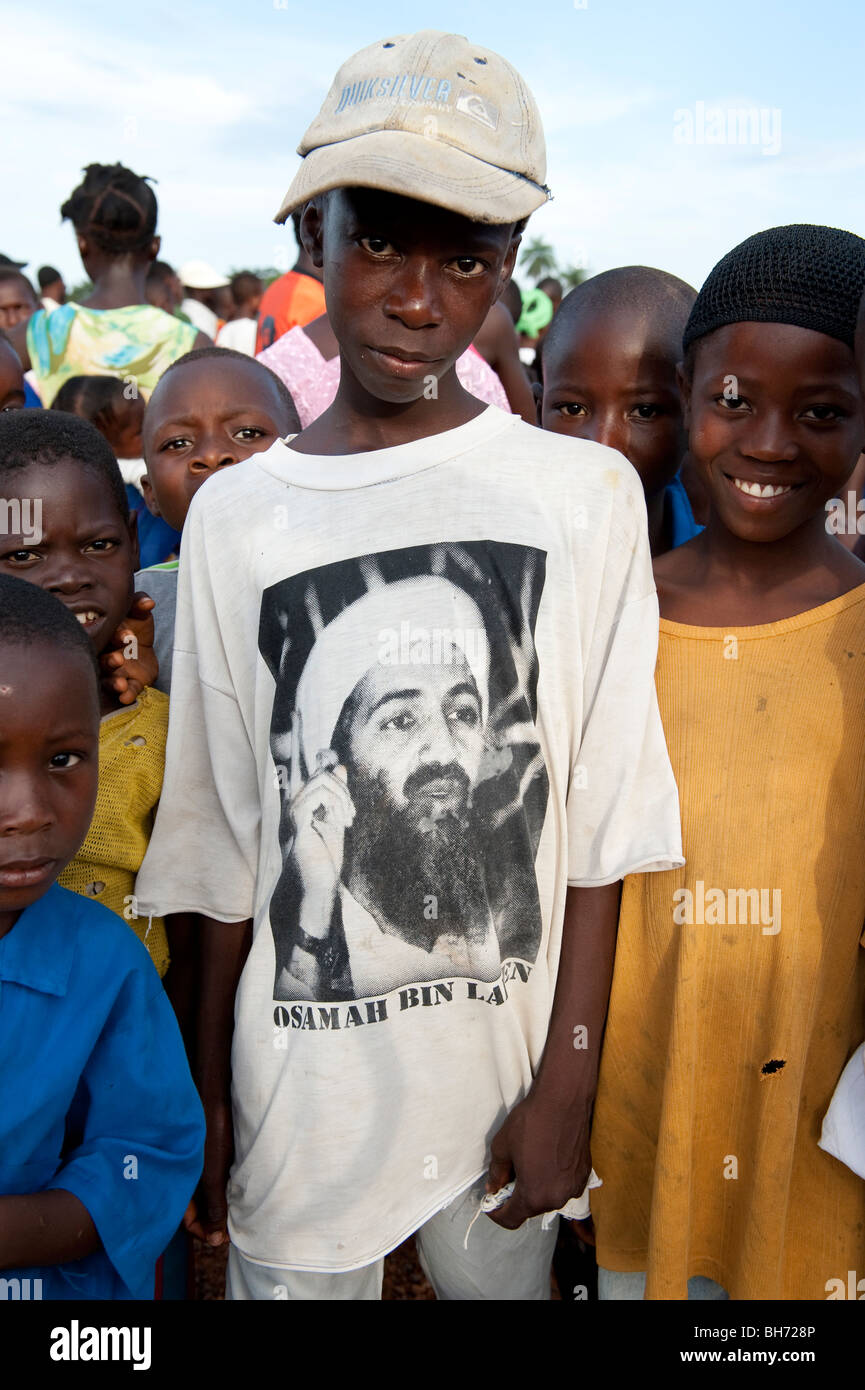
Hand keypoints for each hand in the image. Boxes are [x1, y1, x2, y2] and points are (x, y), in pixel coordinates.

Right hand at [101, 592, 156, 703]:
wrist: (144, 648)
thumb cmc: (135, 627)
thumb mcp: (139, 614)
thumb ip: (140, 603)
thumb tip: (149, 602)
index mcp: (107, 636)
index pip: (106, 637)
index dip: (116, 636)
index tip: (129, 636)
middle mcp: (107, 655)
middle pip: (104, 660)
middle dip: (110, 660)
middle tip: (119, 659)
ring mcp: (116, 672)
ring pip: (110, 678)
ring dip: (113, 681)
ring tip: (120, 683)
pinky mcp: (129, 683)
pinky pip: (126, 690)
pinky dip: (126, 694)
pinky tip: (126, 697)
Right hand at [184, 1096, 232, 1246]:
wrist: (213, 1090)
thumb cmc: (209, 1130)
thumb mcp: (213, 1174)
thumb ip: (214, 1206)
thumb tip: (215, 1240)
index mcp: (176, 1184)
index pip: (185, 1221)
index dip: (203, 1232)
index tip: (222, 1238)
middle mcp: (181, 1176)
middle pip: (192, 1209)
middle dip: (210, 1221)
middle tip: (230, 1228)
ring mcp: (191, 1163)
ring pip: (200, 1194)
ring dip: (215, 1204)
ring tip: (235, 1210)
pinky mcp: (201, 1152)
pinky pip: (206, 1177)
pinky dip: (217, 1187)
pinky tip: (233, 1186)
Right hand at [289, 748, 354, 937]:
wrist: (319, 885)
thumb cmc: (326, 857)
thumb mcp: (337, 818)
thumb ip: (338, 794)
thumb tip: (339, 766)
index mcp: (303, 804)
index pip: (320, 775)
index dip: (339, 784)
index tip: (350, 811)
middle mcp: (295, 805)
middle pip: (321, 774)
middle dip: (343, 790)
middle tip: (351, 816)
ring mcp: (294, 813)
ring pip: (320, 780)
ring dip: (341, 798)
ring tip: (347, 821)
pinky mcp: (298, 823)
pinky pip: (315, 796)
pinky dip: (334, 804)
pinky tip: (340, 823)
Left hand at [485, 1090, 591, 1229]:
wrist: (563, 1100)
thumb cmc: (530, 1122)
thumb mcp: (502, 1147)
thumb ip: (497, 1174)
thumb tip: (494, 1188)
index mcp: (534, 1196)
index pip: (511, 1219)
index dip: (496, 1213)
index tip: (491, 1203)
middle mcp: (557, 1198)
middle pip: (531, 1209)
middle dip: (516, 1198)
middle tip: (507, 1178)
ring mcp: (574, 1187)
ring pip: (548, 1198)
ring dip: (536, 1189)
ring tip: (528, 1165)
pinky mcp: (584, 1174)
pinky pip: (563, 1186)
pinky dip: (553, 1180)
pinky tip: (546, 1160)